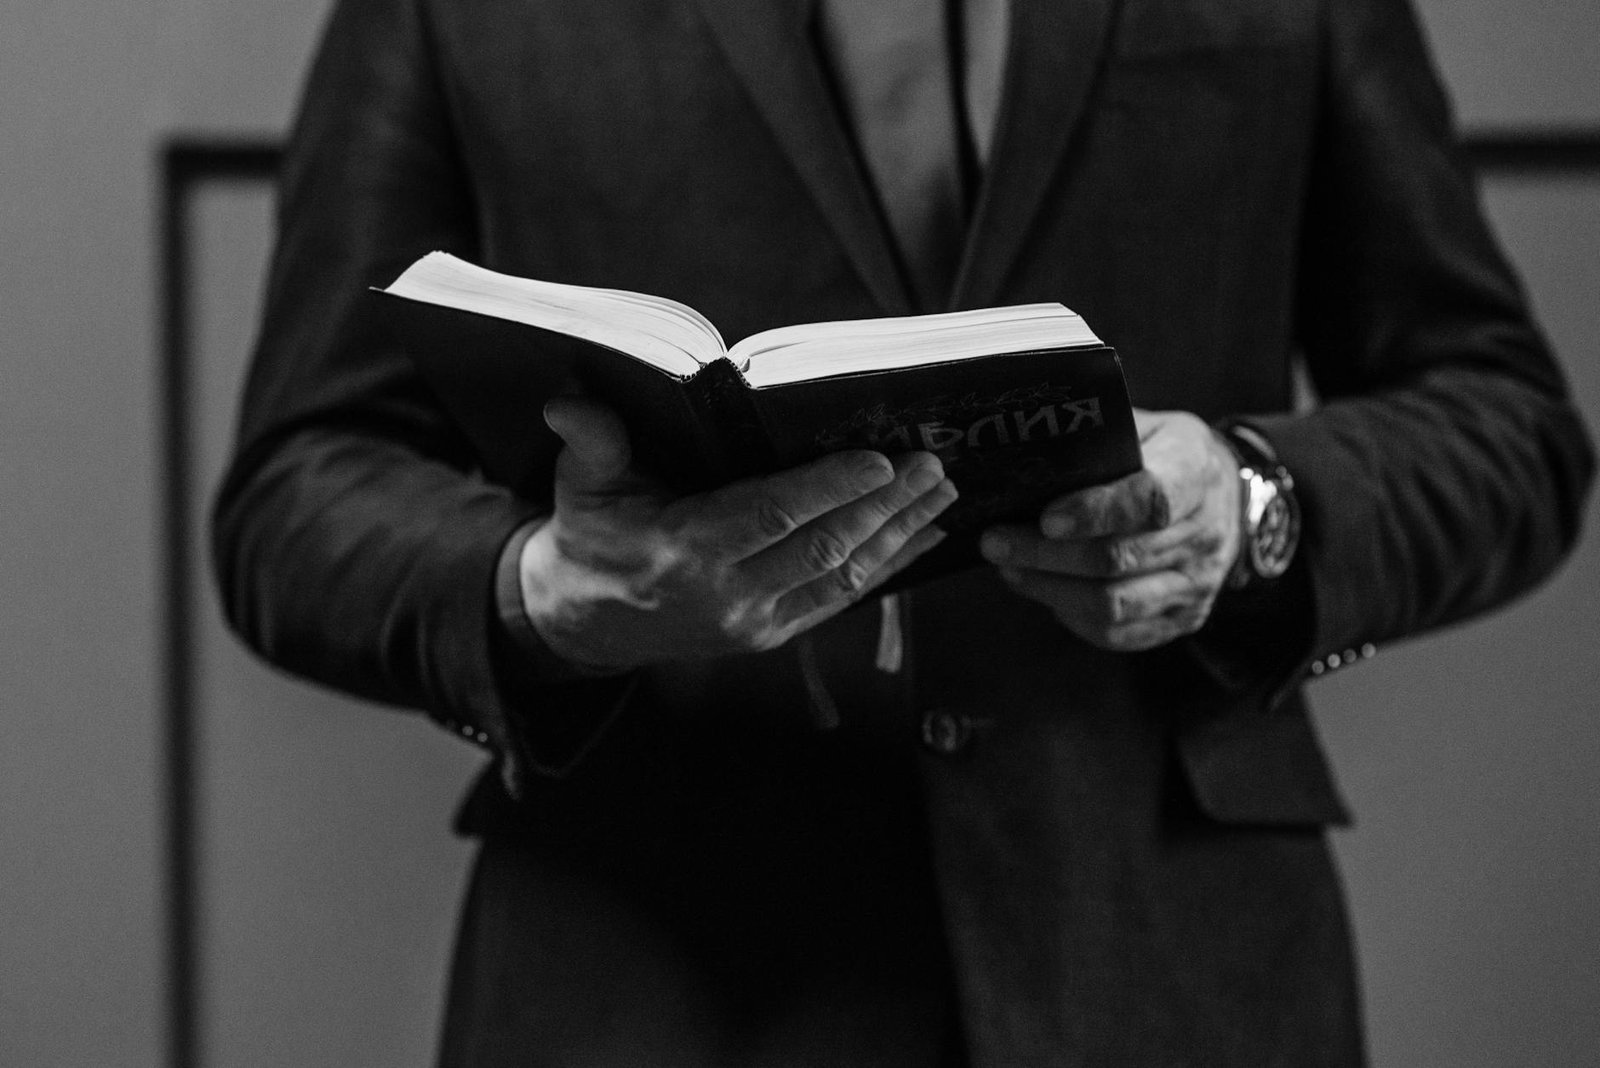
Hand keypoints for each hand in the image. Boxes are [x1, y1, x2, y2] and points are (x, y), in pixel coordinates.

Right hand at [521, 397, 957, 668]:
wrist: (585, 623)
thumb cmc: (590, 536)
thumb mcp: (581, 485)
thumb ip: (589, 441)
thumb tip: (568, 402)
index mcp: (682, 548)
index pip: (769, 516)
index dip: (829, 489)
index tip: (881, 459)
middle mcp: (725, 593)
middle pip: (822, 547)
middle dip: (885, 506)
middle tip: (933, 464)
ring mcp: (753, 621)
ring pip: (842, 578)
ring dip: (898, 534)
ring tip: (943, 493)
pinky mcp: (770, 634)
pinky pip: (839, 601)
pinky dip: (887, 568)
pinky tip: (922, 536)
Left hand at [979, 409, 1241, 651]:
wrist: (1226, 496)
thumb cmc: (1166, 454)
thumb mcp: (1147, 426)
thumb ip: (1098, 439)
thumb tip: (1024, 449)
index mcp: (1195, 473)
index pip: (1150, 500)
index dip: (1095, 512)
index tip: (1046, 518)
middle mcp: (1204, 534)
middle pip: (1118, 557)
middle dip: (1045, 554)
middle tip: (994, 542)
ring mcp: (1196, 583)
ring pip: (1112, 603)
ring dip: (1049, 588)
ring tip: (1009, 568)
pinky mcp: (1182, 618)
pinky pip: (1117, 633)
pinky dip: (1071, 615)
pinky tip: (1044, 590)